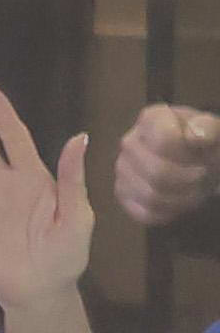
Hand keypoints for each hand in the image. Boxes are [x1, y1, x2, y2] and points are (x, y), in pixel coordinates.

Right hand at [115, 102, 219, 228]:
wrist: (196, 158)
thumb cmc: (204, 142)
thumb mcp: (213, 130)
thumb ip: (208, 127)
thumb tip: (195, 136)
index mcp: (151, 119)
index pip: (165, 140)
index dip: (190, 154)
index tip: (207, 156)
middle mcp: (129, 142)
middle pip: (157, 173)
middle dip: (190, 180)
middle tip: (205, 178)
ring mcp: (122, 171)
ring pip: (151, 196)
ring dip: (183, 198)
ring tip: (196, 191)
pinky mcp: (123, 195)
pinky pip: (145, 213)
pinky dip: (170, 212)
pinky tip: (181, 202)